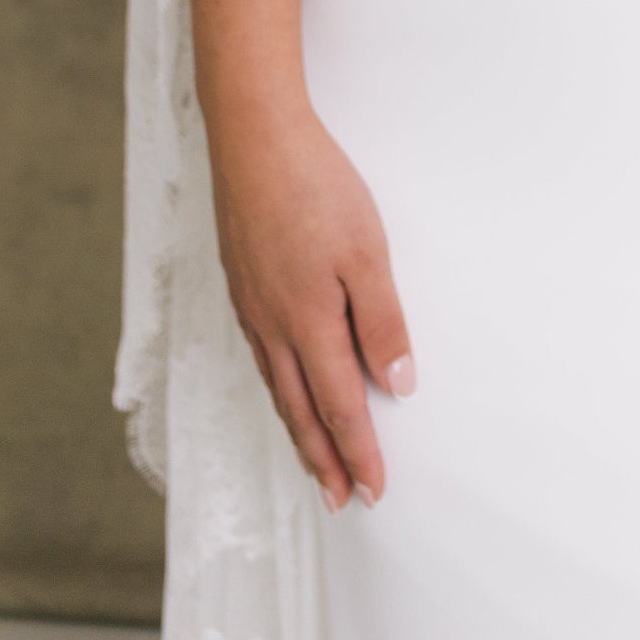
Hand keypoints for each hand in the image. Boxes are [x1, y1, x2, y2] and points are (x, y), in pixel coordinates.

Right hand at [208, 99, 413, 508]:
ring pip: (277, 387)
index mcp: (308, 323)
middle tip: (341, 502)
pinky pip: (261, 357)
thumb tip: (398, 386)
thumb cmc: (316, 188)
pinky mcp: (241, 284)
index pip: (340, 406)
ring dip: (299, 431)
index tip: (374, 491)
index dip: (359, 452)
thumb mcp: (366, 252)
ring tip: (315, 464)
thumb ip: (382, 322)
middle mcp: (272, 326)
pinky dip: (278, 390)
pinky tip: (285, 388)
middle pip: (302, 411)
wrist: (253, 137)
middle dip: (324, 461)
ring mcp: (252, 306)